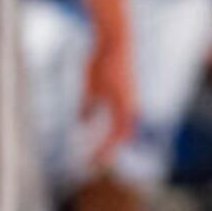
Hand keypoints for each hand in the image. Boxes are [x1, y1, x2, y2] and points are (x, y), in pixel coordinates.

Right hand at [83, 25, 138, 166]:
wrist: (113, 43)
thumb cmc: (101, 62)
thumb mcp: (92, 88)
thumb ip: (88, 107)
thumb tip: (82, 122)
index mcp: (124, 105)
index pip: (118, 132)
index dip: (106, 147)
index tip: (93, 160)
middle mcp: (130, 107)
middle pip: (121, 138)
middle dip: (106, 153)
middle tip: (92, 167)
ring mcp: (129, 104)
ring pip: (121, 136)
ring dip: (106, 151)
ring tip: (93, 164)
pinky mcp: (125, 101)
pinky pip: (118, 128)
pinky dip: (107, 141)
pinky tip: (97, 149)